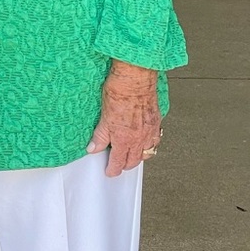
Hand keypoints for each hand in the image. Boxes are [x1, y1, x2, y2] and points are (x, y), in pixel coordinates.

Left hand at [86, 60, 160, 176]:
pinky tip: (147, 141)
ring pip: (147, 152)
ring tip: (132, 155)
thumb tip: (93, 149)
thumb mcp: (103, 117)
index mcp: (124, 139)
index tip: (110, 172)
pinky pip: (156, 139)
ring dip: (139, 156)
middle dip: (125, 165)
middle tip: (119, 164)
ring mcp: (150, 130)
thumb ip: (100, 137)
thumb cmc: (119, 93)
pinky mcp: (156, 120)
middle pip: (134, 160)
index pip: (119, 162)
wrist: (135, 78)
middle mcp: (140, 137)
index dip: (113, 170)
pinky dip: (151, 144)